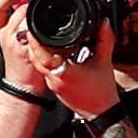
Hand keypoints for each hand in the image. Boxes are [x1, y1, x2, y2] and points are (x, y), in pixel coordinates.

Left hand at [0, 0, 121, 123]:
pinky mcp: (55, 88)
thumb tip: (104, 24)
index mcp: (65, 73)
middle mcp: (55, 79)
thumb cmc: (102, 92)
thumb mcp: (105, 62)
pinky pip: (45, 71)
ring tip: (41, 38)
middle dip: (34, 44)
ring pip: (39, 65)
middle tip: (34, 30)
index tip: (33, 30)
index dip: (36, 42)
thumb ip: (105, 40)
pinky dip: (45, 61)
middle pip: (36, 59)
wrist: (101, 113)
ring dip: (38, 52)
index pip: (42, 56)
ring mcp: (53, 85)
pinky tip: (52, 53)